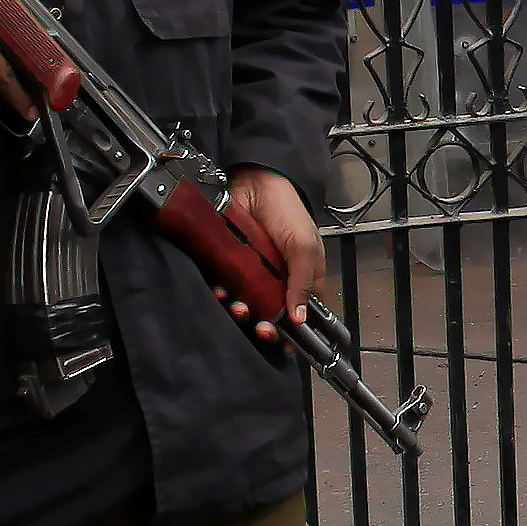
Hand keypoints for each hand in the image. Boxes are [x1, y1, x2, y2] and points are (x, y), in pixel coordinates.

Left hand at [226, 165, 324, 324]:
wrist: (256, 182)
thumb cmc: (288, 211)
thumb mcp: (304, 248)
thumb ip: (303, 283)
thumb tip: (299, 318)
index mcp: (302, 279)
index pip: (300, 314)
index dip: (292, 333)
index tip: (283, 343)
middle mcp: (277, 280)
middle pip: (270, 315)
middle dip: (263, 326)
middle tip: (260, 328)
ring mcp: (253, 273)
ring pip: (246, 304)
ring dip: (241, 311)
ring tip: (238, 306)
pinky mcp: (231, 264)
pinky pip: (224, 286)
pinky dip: (222, 293)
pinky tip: (222, 290)